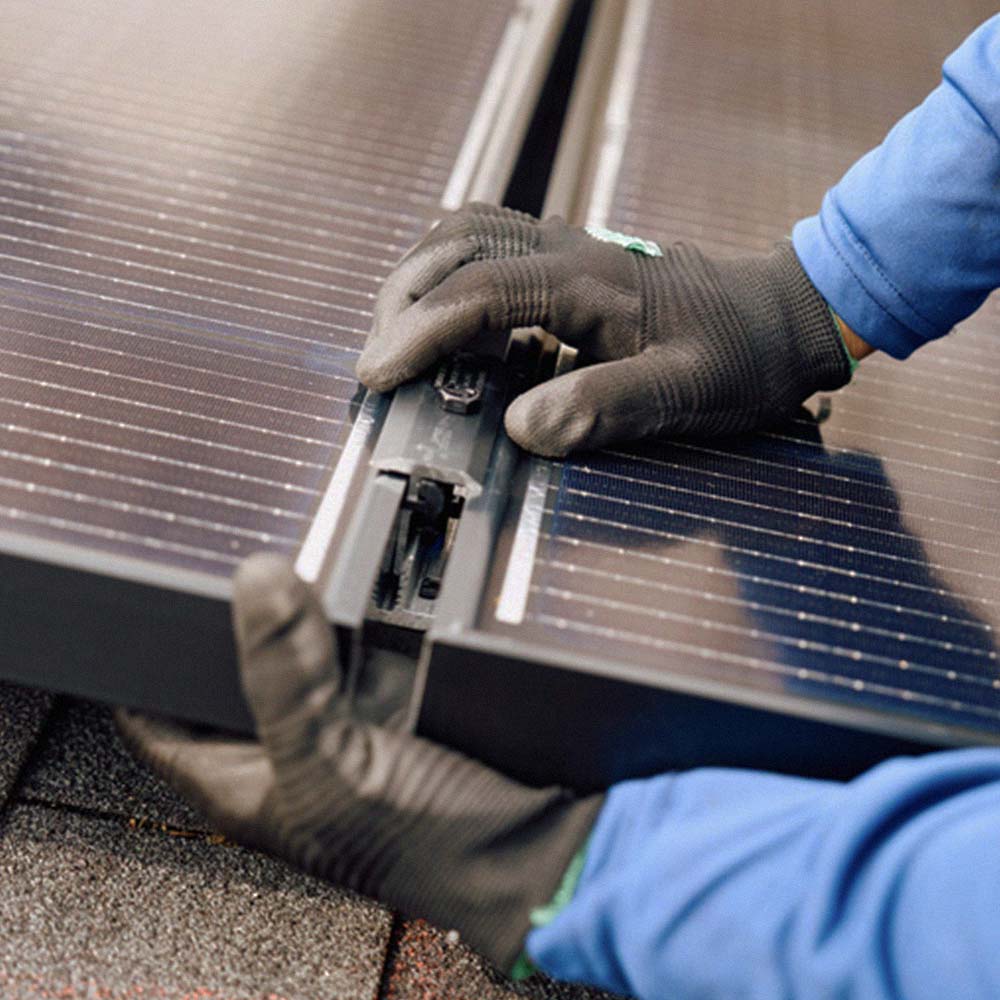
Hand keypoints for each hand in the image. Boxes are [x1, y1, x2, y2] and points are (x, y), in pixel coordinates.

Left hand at [116, 554, 600, 970]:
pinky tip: (358, 606)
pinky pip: (352, 664)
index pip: (155, 724)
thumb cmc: (425, 847)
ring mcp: (337, 741)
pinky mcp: (388, 721)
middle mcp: (284, 765)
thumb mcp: (331, 761)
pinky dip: (350, 632)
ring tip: (287, 575)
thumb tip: (257, 585)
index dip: (137, 669)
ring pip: (293, 669)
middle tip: (226, 573)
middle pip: (227, 687)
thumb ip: (285, 677)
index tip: (137, 610)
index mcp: (243, 790)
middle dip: (222, 633)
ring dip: (292, 628)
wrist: (525, 850)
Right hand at [356, 203, 852, 456]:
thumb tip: (521, 429)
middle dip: (403, 299)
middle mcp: (569, 251)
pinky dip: (451, 276)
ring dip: (421, 278)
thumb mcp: (683, 393)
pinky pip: (491, 246)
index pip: (479, 291)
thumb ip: (603, 407)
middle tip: (379, 361)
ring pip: (468, 233)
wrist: (781, 317)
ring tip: (399, 337)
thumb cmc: (740, 357)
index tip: (378, 374)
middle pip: (457, 245)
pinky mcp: (570, 262)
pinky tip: (451, 323)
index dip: (419, 331)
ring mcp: (568, 248)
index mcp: (589, 283)